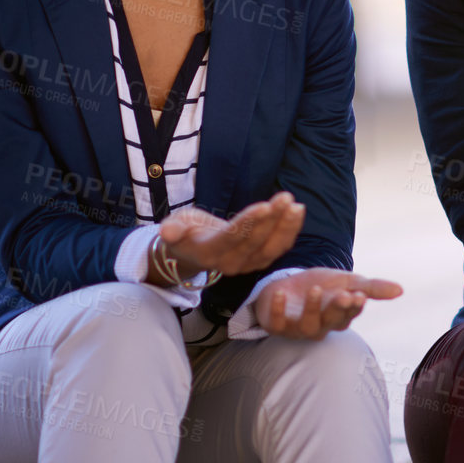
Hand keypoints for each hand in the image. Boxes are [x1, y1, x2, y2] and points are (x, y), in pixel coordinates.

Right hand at [156, 192, 303, 281]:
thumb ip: (173, 229)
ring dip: (285, 226)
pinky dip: (290, 231)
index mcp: (208, 253)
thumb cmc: (184, 232)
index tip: (264, 206)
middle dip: (272, 219)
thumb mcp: (174, 227)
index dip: (248, 223)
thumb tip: (166, 232)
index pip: (231, 238)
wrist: (194, 251)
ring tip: (295, 205)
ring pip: (271, 247)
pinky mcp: (259, 261)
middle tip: (285, 197)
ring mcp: (247, 265)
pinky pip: (278, 248)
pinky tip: (297, 212)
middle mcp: (229, 264)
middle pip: (255, 241)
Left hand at [256, 268, 403, 339]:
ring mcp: (297, 328)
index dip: (355, 306)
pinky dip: (277, 310)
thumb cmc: (321, 286)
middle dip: (338, 309)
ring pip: (308, 326)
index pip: (351, 313)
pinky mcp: (275, 325)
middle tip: (344, 294)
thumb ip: (372, 287)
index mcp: (339, 316)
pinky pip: (276, 323)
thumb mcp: (346, 281)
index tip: (360, 295)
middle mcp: (320, 326)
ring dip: (313, 309)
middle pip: (332, 321)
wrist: (286, 285)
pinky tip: (280, 295)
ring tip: (316, 290)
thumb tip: (401, 290)